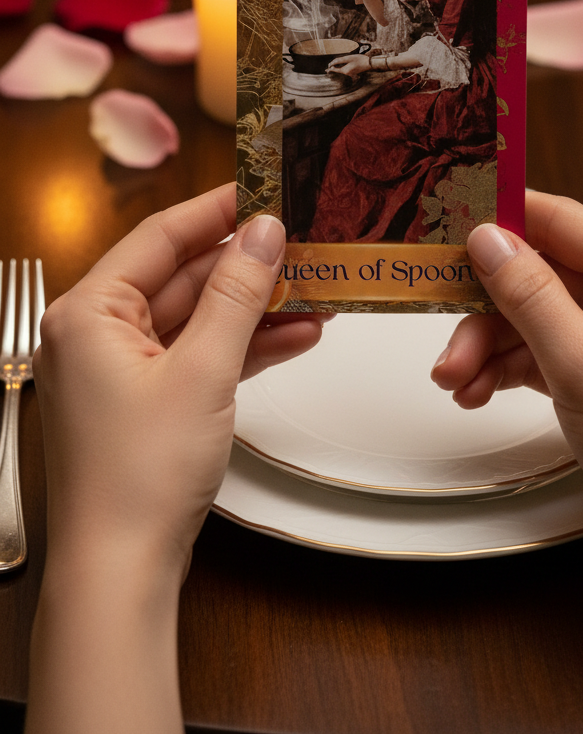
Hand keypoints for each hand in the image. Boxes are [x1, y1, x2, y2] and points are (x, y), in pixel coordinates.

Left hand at [33, 184, 323, 573]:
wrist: (122, 571)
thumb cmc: (136, 479)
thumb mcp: (203, 372)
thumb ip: (237, 294)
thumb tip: (264, 232)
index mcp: (88, 312)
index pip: (160, 235)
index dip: (218, 209)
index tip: (265, 188)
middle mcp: (96, 334)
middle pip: (182, 275)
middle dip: (248, 265)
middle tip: (304, 241)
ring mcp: (121, 369)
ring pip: (198, 317)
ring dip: (255, 307)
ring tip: (317, 290)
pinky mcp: (147, 401)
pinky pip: (200, 354)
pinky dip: (244, 345)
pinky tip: (296, 334)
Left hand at [327, 52, 370, 77]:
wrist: (369, 63)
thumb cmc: (359, 59)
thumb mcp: (348, 58)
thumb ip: (339, 60)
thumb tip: (332, 63)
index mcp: (345, 70)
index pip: (335, 70)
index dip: (330, 68)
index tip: (326, 68)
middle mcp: (348, 74)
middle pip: (338, 71)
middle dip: (333, 70)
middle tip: (327, 71)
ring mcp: (351, 74)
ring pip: (342, 71)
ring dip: (338, 70)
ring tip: (333, 68)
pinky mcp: (354, 73)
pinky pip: (347, 72)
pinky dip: (343, 70)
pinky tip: (343, 69)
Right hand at [430, 193, 582, 676]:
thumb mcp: (580, 365)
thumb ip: (528, 294)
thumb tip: (489, 239)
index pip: (557, 218)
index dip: (498, 223)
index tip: (446, 232)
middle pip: (540, 273)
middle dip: (486, 310)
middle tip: (449, 344)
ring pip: (540, 315)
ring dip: (493, 345)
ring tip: (460, 382)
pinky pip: (553, 349)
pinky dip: (516, 368)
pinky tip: (483, 390)